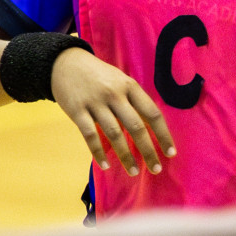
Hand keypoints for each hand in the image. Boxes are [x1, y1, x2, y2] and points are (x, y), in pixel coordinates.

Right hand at [50, 48, 175, 175]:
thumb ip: (134, 101)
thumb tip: (150, 128)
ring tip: (133, 172)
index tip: (170, 153)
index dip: (163, 135)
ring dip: (126, 155)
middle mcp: (114, 94)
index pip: (152, 113)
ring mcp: (95, 102)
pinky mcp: (77, 110)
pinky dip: (98, 152)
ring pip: (114, 134)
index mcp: (129, 86)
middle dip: (147, 150)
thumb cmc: (98, 75)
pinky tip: (105, 165)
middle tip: (155, 169)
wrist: (64, 63)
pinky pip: (90, 135)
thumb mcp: (120, 81)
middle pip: (136, 127)